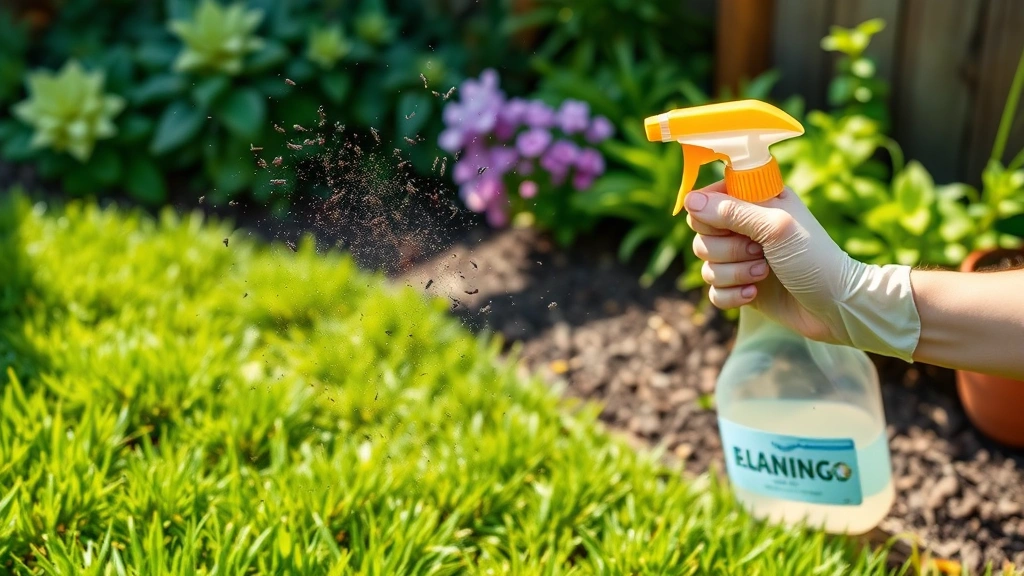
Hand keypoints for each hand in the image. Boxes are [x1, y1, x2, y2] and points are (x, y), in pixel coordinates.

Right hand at [683, 181, 920, 361]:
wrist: (836, 307)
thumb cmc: (815, 259)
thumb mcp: (775, 227)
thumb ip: (732, 211)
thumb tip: (689, 200)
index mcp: (757, 201)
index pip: (708, 197)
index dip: (709, 212)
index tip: (727, 224)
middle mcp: (746, 227)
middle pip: (701, 234)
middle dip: (725, 248)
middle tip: (757, 251)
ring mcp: (741, 258)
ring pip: (706, 264)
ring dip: (732, 273)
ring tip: (763, 274)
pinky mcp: (740, 286)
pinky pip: (713, 290)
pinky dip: (731, 295)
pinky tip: (755, 295)